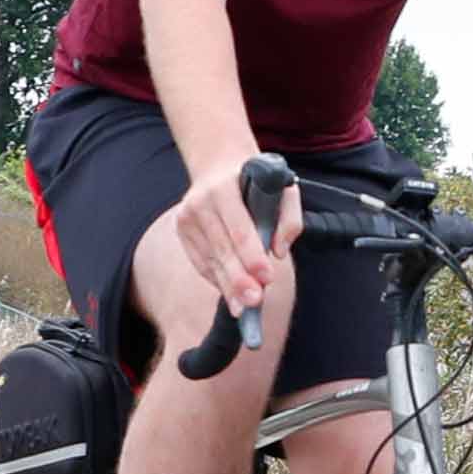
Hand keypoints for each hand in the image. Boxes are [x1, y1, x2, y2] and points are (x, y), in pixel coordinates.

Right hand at [170, 159, 298, 315]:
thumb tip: (279, 251)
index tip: (267, 277)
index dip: (253, 256)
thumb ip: (290, 218)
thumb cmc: (257, 181)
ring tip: (243, 308)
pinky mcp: (182, 230)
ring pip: (210, 260)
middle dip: (239, 279)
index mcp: (224, 187)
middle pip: (222, 249)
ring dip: (228, 286)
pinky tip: (231, 294)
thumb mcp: (284, 188)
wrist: (219, 166)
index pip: (240, 228)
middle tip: (254, 301)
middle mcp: (200, 202)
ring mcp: (187, 217)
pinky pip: (201, 262)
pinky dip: (217, 279)